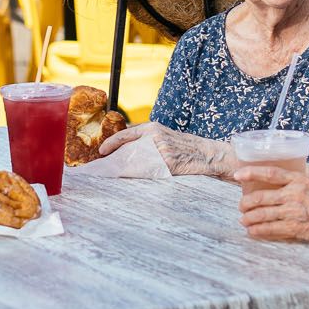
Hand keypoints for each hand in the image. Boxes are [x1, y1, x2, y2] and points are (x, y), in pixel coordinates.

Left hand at [97, 121, 233, 178]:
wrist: (207, 153)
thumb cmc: (185, 146)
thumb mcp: (165, 136)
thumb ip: (148, 140)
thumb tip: (126, 150)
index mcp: (153, 128)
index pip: (126, 134)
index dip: (111, 142)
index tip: (101, 151)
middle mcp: (155, 137)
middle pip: (127, 149)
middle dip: (116, 158)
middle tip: (106, 167)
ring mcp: (161, 150)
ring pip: (135, 161)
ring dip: (125, 169)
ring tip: (116, 175)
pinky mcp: (167, 163)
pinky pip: (148, 171)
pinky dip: (140, 176)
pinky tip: (135, 180)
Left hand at [236, 165, 308, 249]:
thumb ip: (299, 185)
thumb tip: (281, 187)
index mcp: (301, 179)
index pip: (270, 172)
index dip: (251, 173)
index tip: (238, 175)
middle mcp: (295, 193)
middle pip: (261, 197)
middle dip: (246, 203)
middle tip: (242, 207)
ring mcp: (295, 211)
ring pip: (262, 214)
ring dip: (249, 218)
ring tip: (244, 221)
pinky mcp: (297, 228)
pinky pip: (271, 229)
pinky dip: (258, 230)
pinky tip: (253, 232)